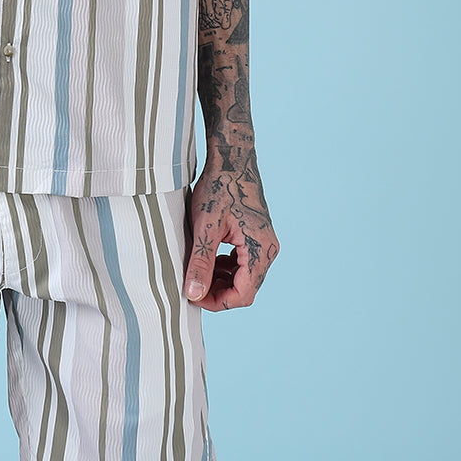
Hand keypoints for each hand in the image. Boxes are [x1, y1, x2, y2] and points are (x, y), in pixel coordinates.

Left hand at [183, 153, 278, 310]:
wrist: (232, 158)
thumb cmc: (219, 187)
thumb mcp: (205, 227)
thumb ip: (200, 262)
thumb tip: (193, 293)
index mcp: (260, 249)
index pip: (243, 294)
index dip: (216, 301)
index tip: (192, 296)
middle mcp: (268, 249)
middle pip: (245, 288)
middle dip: (218, 292)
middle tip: (191, 286)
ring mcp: (265, 243)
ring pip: (244, 277)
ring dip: (221, 280)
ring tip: (196, 272)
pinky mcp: (257, 236)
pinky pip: (244, 263)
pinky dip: (226, 268)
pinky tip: (209, 259)